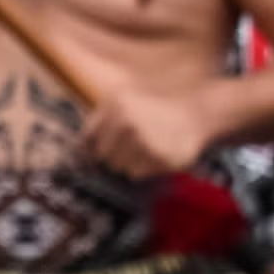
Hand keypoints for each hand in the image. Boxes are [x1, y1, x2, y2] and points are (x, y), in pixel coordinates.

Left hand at [82, 81, 218, 179]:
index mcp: (116, 106)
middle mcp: (128, 123)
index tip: (96, 152)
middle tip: (132, 146)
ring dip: (130, 163)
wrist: (200, 112)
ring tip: (147, 148)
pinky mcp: (162, 159)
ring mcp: (145, 142)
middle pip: (103, 157)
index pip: (87, 140)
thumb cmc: (157, 106)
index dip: (91, 148)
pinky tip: (158, 154)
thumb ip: (99, 119)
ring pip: (120, 168)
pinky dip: (146, 169)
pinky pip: (138, 174)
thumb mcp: (124, 99)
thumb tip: (74, 150)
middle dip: (114, 155)